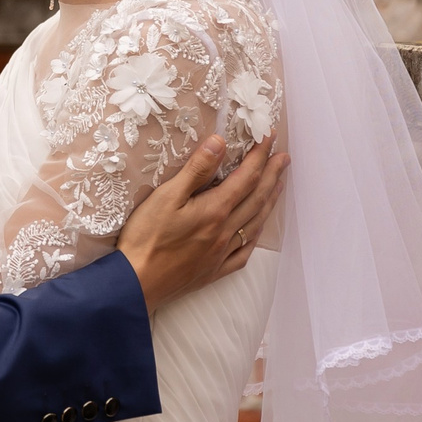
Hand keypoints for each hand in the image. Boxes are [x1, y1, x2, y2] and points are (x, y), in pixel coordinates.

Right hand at [115, 138, 288, 314]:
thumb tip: (220, 142)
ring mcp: (222, 253)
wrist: (136, 284)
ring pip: (255, 223)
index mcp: (215, 210)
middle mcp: (225, 232)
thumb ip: (196, 170)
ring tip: (279, 185)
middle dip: (273, 175)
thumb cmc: (146, 238)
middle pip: (257, 198)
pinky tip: (257, 230)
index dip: (260, 155)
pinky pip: (244, 252)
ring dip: (270, 201)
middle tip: (285, 157)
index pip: (246, 177)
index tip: (270, 137)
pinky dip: (255, 236)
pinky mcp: (214, 271)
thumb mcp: (166, 196)